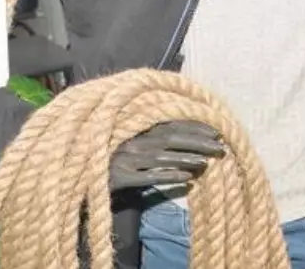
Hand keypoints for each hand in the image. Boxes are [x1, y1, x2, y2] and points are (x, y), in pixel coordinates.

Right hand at [109, 120, 224, 190]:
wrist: (84, 181)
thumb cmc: (115, 163)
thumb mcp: (136, 148)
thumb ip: (160, 142)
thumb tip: (195, 147)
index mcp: (137, 129)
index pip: (172, 124)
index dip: (195, 127)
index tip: (217, 132)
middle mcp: (132, 141)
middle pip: (170, 137)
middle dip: (197, 142)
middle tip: (220, 148)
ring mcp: (125, 159)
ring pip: (161, 156)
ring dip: (185, 158)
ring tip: (206, 162)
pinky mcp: (118, 178)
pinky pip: (148, 177)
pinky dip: (168, 176)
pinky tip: (186, 179)